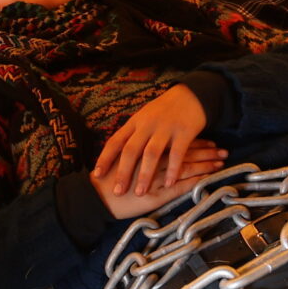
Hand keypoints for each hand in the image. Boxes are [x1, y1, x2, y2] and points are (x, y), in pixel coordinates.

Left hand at [93, 84, 216, 201]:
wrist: (191, 96)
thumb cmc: (164, 111)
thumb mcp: (144, 117)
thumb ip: (132, 134)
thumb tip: (116, 155)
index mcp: (135, 122)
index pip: (116, 141)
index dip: (105, 158)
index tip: (97, 175)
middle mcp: (147, 124)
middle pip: (131, 150)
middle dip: (123, 172)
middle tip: (117, 191)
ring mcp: (166, 128)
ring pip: (151, 153)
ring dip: (145, 175)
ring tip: (140, 192)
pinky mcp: (184, 132)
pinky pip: (176, 154)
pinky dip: (172, 170)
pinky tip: (168, 184)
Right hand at [94, 142, 228, 218]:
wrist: (96, 197)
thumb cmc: (107, 180)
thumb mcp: (124, 161)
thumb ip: (140, 154)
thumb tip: (154, 149)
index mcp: (147, 149)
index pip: (175, 143)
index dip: (193, 142)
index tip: (208, 140)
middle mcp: (154, 160)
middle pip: (184, 152)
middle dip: (205, 151)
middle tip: (222, 150)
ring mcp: (157, 177)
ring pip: (186, 167)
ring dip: (205, 164)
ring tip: (221, 162)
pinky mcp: (157, 194)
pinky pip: (180, 186)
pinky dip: (195, 181)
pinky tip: (208, 178)